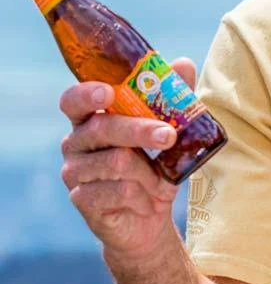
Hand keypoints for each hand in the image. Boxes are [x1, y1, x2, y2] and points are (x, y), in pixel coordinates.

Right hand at [59, 57, 198, 262]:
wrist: (147, 220)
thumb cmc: (154, 170)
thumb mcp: (168, 134)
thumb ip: (172, 98)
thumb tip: (182, 63)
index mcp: (90, 121)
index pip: (74, 101)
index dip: (86, 94)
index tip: (107, 93)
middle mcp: (75, 143)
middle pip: (102, 129)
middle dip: (140, 130)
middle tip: (169, 135)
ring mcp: (74, 172)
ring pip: (116, 162)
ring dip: (149, 173)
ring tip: (160, 183)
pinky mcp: (82, 200)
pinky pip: (119, 192)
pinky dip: (142, 197)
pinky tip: (146, 202)